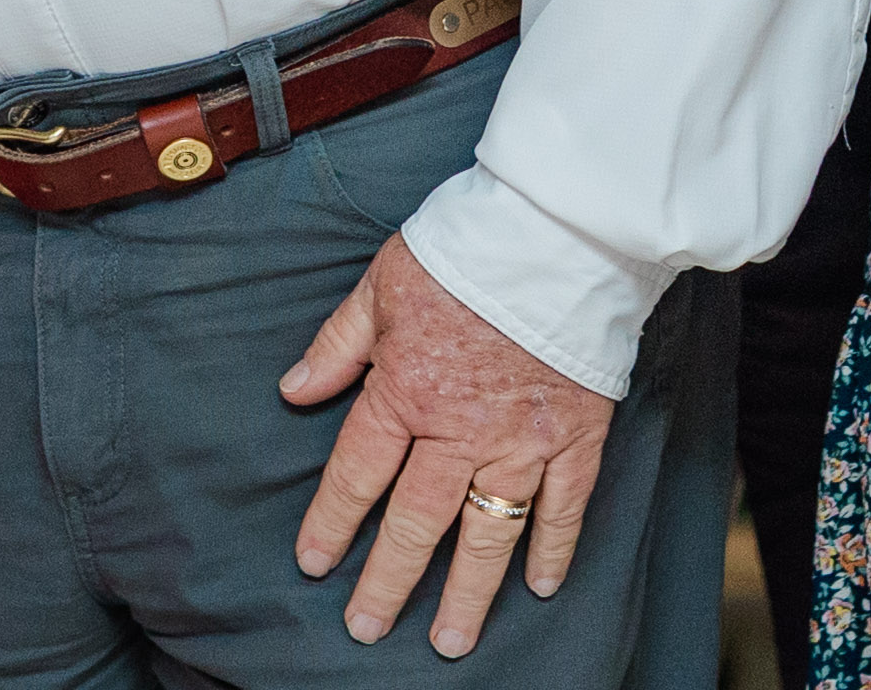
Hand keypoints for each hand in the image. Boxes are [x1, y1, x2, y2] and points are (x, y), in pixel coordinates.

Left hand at [281, 234, 614, 658]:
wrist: (559, 230)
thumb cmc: (466, 248)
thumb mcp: (382, 284)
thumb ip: (339, 345)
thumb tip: (294, 390)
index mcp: (407, 391)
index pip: (359, 474)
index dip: (333, 524)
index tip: (315, 565)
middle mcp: (461, 430)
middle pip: (418, 521)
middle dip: (390, 581)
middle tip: (367, 629)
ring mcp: (523, 440)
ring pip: (489, 531)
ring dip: (467, 592)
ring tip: (448, 640)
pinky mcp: (577, 435)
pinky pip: (564, 507)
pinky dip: (553, 549)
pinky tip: (539, 588)